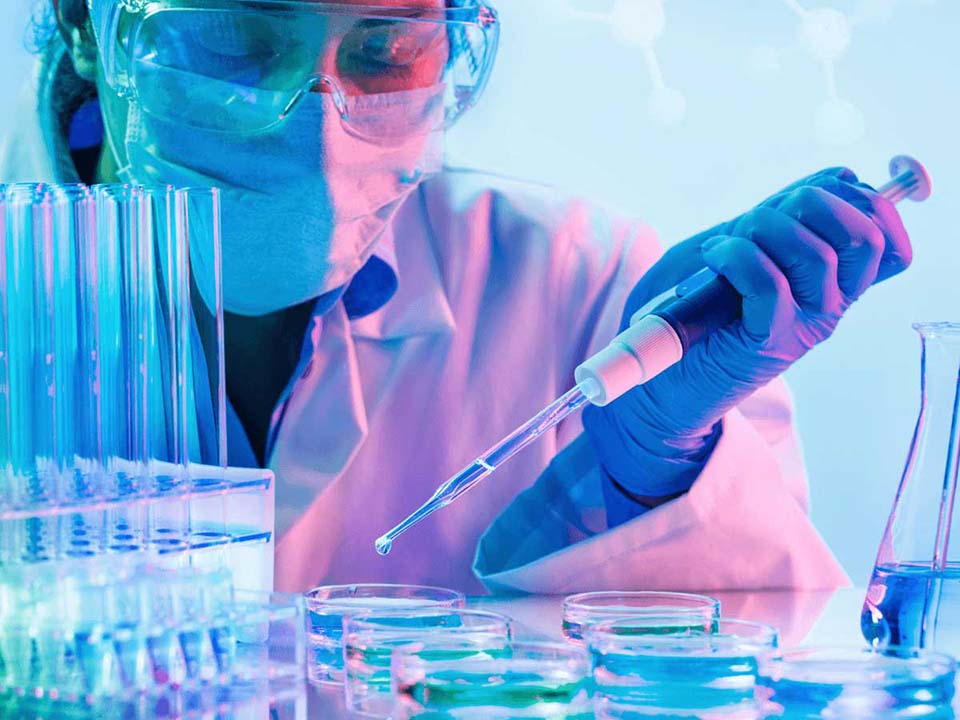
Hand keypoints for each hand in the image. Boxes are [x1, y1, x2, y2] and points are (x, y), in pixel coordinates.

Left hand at [582, 167, 912, 506]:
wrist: (658, 373)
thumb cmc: (695, 303)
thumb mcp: (745, 242)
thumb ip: (786, 213)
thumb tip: (837, 177)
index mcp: (833, 282)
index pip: (886, 237)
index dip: (863, 199)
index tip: (810, 191)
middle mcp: (829, 305)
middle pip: (864, 237)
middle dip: (813, 202)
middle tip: (762, 216)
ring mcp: (802, 326)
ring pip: (816, 255)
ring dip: (764, 227)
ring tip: (725, 243)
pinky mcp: (766, 342)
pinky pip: (769, 284)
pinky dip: (737, 256)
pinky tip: (714, 258)